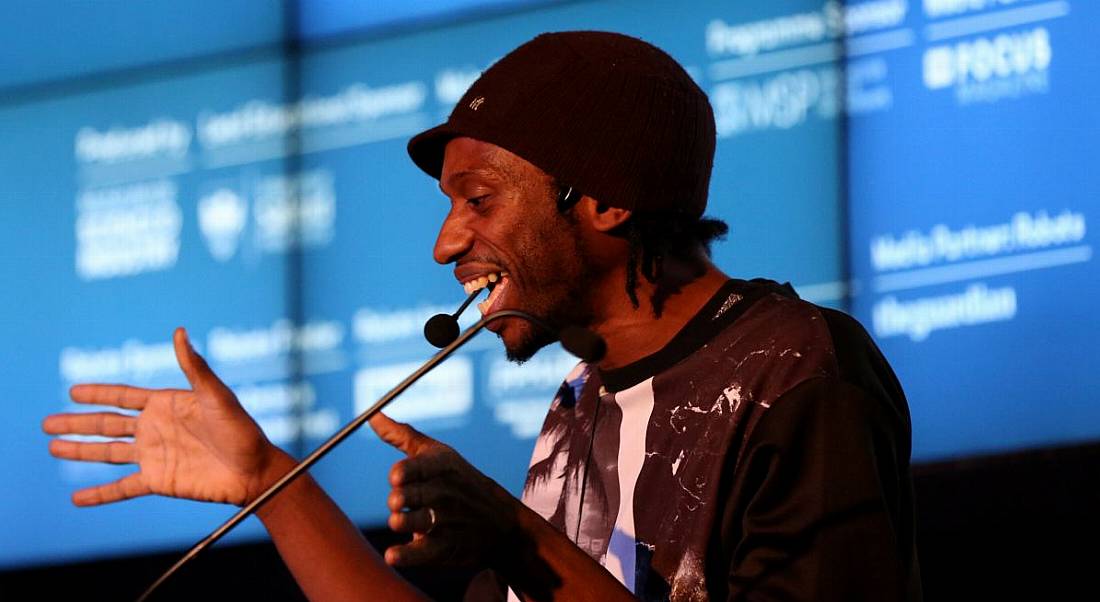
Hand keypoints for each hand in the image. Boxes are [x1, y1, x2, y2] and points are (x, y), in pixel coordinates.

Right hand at [42, 327, 285, 506]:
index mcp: (166, 405)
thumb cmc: (241, 429)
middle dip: (77, 423)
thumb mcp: (216, 395)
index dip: (98, 393)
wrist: (254, 470)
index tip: (73, 390)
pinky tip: (77, 498)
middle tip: (45, 422)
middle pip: (107, 424)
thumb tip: (179, 332)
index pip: (123, 396)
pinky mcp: (158, 481)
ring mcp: (154, 456)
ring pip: (107, 452)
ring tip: (53, 446)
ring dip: (79, 451)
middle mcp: (155, 429)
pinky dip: (99, 493)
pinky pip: (121, 487)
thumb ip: (194, 367)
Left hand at [369, 412, 521, 569]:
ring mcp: (446, 522)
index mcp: (442, 466)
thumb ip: (401, 436)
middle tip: (396, 501)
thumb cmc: (458, 479)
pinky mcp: (445, 548)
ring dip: (407, 522)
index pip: (423, 467)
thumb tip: (372, 415)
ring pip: (421, 522)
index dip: (407, 472)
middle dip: (404, 498)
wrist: (499, 522)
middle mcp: (444, 493)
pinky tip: (392, 555)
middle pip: (418, 495)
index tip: (394, 477)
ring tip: (397, 521)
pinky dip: (408, 555)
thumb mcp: (438, 454)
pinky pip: (425, 552)